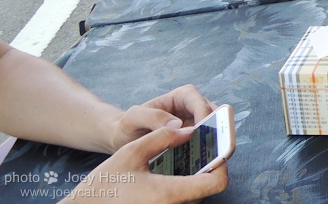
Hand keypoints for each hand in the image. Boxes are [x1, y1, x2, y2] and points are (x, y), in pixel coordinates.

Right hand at [63, 126, 227, 203]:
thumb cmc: (105, 183)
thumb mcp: (131, 152)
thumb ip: (163, 137)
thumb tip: (189, 130)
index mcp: (168, 194)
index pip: (217, 182)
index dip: (222, 164)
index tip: (217, 150)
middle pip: (208, 189)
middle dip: (208, 169)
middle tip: (202, 149)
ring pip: (195, 197)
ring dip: (197, 179)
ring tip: (189, 159)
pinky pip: (183, 201)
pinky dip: (184, 188)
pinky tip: (174, 174)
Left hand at [108, 85, 214, 152]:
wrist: (122, 140)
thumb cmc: (128, 125)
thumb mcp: (133, 117)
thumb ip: (153, 117)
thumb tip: (178, 124)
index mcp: (181, 97)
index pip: (199, 102)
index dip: (205, 115)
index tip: (202, 131)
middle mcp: (192, 109)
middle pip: (214, 115)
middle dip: (216, 129)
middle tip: (215, 146)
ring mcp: (195, 125)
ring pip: (214, 130)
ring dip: (214, 142)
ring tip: (210, 158)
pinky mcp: (193, 141)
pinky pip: (206, 145)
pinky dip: (207, 153)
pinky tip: (201, 165)